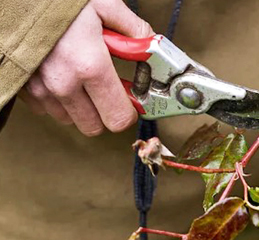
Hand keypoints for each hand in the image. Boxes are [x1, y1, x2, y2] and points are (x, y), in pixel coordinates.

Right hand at [19, 0, 153, 135]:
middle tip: (108, 89)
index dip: (129, 112)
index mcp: (90, 66)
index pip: (118, 118)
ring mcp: (41, 88)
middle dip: (105, 112)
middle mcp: (64, 84)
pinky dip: (58, 98)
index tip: (130, 99)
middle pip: (94, 127)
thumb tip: (152, 48)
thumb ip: (134, 30)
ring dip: (81, 106)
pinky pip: (47, 108)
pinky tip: (62, 75)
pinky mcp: (24, 88)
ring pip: (70, 119)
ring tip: (81, 76)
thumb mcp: (104, 5)